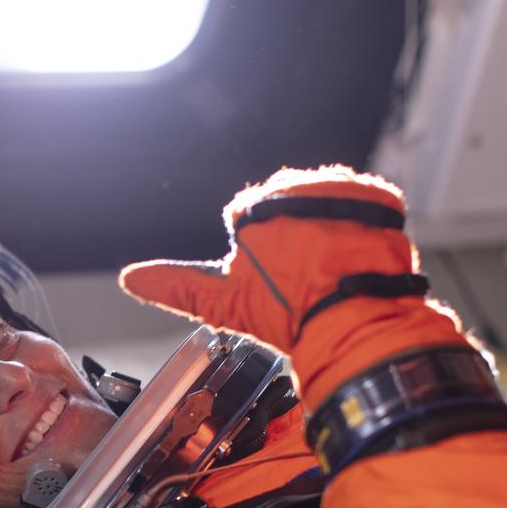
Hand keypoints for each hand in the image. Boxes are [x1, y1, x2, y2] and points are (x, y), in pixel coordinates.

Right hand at [120, 165, 415, 355]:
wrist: (357, 320)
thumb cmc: (288, 315)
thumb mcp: (223, 303)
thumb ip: (175, 286)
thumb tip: (129, 279)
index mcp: (254, 207)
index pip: (251, 224)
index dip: (264, 260)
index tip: (278, 284)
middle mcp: (293, 186)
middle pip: (290, 212)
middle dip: (297, 243)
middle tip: (307, 282)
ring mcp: (339, 188)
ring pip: (327, 208)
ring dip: (330, 233)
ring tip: (334, 272)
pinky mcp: (377, 195)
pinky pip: (367, 206)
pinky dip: (365, 230)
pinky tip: (357, 258)